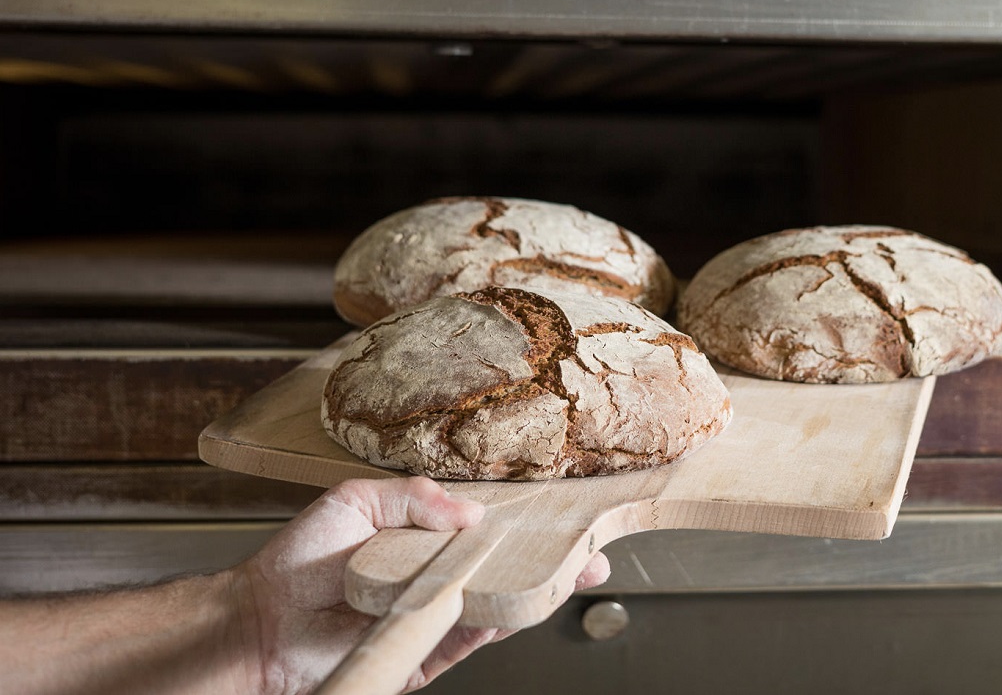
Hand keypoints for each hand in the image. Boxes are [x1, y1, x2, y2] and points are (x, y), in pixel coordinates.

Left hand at [232, 476, 609, 694]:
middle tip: (589, 550)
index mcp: (423, 539)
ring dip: (536, 592)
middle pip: (505, 568)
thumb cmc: (298, 560)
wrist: (260, 622)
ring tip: (573, 574)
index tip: (562, 509)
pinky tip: (521, 604)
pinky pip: (469, 639)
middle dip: (550, 560)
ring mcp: (433, 616)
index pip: (486, 528)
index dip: (525, 520)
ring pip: (497, 605)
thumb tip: (472, 511)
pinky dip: (497, 624)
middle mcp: (435, 577)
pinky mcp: (425, 656)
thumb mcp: (354, 501)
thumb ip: (413, 496)